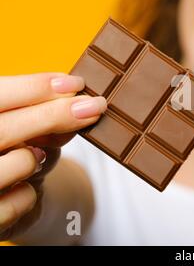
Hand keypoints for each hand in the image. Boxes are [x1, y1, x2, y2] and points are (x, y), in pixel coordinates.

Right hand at [0, 73, 105, 240]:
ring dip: (36, 159)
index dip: (33, 87)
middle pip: (3, 129)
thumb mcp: (32, 130)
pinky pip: (22, 199)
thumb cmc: (18, 152)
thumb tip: (79, 105)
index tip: (75, 84)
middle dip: (53, 115)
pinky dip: (31, 193)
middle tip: (94, 106)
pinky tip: (25, 189)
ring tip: (35, 158)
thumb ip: (46, 117)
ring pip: (17, 162)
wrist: (9, 200)